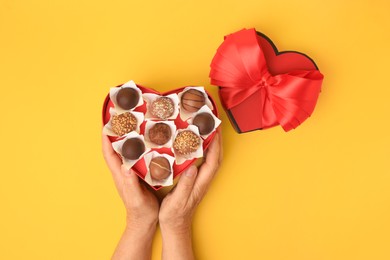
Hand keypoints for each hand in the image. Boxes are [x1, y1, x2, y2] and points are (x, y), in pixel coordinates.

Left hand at [102, 134, 158, 259]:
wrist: (144, 221)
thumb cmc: (141, 211)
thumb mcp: (136, 198)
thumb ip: (130, 184)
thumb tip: (125, 166)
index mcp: (120, 175)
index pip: (109, 154)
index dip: (106, 138)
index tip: (107, 123)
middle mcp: (123, 171)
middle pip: (116, 149)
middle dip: (116, 133)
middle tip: (121, 118)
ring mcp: (130, 173)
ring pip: (126, 152)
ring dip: (127, 138)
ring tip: (134, 124)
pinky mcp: (138, 175)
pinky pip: (135, 157)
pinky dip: (138, 147)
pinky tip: (146, 142)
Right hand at [159, 130, 222, 259]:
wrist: (175, 225)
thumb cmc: (174, 214)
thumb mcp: (177, 200)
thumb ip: (185, 185)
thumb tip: (193, 168)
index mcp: (200, 183)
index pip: (213, 160)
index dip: (215, 144)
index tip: (214, 129)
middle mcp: (204, 180)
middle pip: (216, 156)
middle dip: (217, 139)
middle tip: (213, 124)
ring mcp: (201, 180)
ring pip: (211, 158)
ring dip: (212, 143)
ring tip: (207, 129)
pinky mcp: (196, 180)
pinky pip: (204, 161)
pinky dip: (204, 150)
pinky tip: (197, 144)